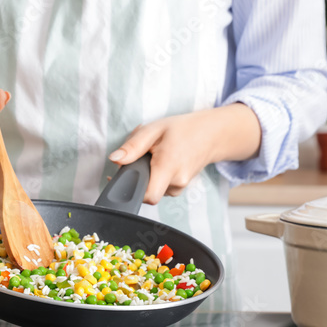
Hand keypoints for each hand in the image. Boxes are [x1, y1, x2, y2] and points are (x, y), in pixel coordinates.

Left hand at [109, 103, 261, 204]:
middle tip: (142, 156)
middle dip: (138, 176)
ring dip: (147, 175)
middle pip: (145, 191)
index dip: (131, 189)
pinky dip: (156, 177)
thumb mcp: (154, 130)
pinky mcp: (179, 188)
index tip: (124, 176)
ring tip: (155, 156)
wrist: (211, 134)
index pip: (147, 196)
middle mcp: (176, 182)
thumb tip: (114, 160)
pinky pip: (160, 187)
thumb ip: (132, 146)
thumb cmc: (183, 129)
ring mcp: (180, 187)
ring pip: (152, 189)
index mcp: (168, 168)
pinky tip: (161, 162)